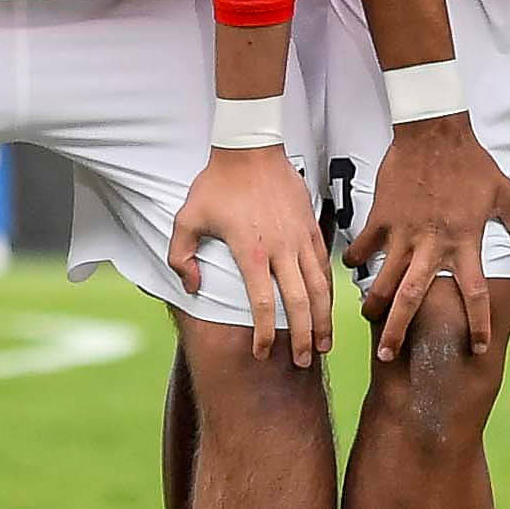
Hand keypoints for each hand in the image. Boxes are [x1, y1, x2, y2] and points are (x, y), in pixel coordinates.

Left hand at [168, 144, 335, 361]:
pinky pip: (324, 265)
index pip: (264, 304)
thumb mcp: (186, 218)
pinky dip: (329, 291)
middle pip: (300, 302)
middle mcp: (281, 248)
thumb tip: (193, 287)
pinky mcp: (311, 226)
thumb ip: (180, 256)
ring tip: (325, 345)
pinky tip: (328, 307)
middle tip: (305, 362)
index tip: (262, 353)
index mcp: (252, 251)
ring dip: (324, 319)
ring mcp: (300, 237)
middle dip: (304, 337)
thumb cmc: (217, 183)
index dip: (266, 334)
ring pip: (320, 287)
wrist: (250, 147)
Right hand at [355, 111, 509, 360]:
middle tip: (388, 356)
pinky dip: (355, 257)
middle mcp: (432, 245)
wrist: (434, 133)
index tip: (475, 348)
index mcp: (464, 242)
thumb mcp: (505, 194)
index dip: (476, 324)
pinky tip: (351, 267)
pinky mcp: (382, 217)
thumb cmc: (471, 163)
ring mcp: (403, 232)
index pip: (473, 294)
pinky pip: (364, 244)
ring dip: (374, 301)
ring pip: (383, 276)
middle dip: (399, 330)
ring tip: (368, 318)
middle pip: (413, 298)